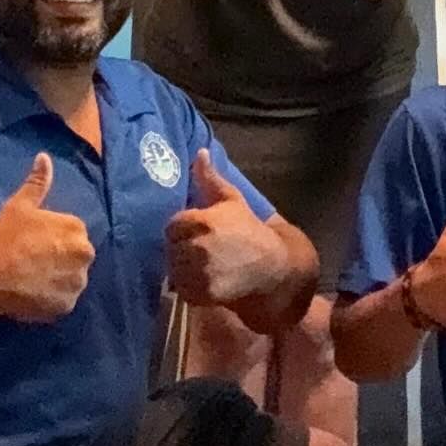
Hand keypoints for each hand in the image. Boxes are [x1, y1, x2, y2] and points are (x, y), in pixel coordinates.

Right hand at [0, 154, 94, 320]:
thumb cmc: (6, 237)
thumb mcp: (20, 205)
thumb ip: (37, 182)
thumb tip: (44, 157)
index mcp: (77, 229)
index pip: (71, 233)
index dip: (51, 238)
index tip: (33, 242)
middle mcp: (85, 255)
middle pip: (75, 256)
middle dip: (59, 258)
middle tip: (32, 261)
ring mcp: (77, 282)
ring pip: (71, 279)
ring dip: (58, 279)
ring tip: (31, 279)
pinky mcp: (67, 306)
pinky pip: (62, 300)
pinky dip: (51, 298)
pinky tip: (32, 294)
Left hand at [164, 150, 284, 304]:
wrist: (273, 267)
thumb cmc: (250, 230)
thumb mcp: (231, 200)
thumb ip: (211, 178)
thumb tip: (200, 152)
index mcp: (201, 221)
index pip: (173, 226)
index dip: (184, 230)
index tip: (198, 233)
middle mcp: (198, 246)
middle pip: (172, 248)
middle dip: (183, 248)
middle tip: (202, 250)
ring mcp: (199, 272)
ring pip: (175, 269)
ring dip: (184, 268)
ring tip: (204, 266)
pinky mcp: (202, 293)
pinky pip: (183, 289)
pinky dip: (190, 287)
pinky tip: (206, 280)